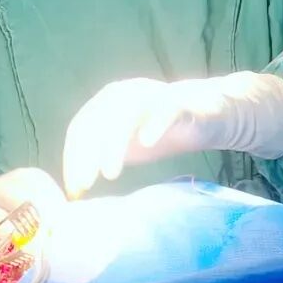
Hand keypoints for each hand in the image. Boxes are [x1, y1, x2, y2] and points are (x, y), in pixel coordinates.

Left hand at [62, 72, 282, 197]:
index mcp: (107, 102)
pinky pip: (166, 110)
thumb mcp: (126, 145)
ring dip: (114, 142)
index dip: (73, 156)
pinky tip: (146, 144)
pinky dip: (154, 124)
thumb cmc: (160, 129)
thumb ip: (101, 157)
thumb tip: (75, 189)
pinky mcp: (182, 103)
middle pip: (98, 119)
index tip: (74, 188)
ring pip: (127, 113)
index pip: (81, 126)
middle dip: (87, 153)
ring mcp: (153, 96)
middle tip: (86, 184)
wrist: (209, 112)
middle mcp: (126, 93)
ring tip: (110, 173)